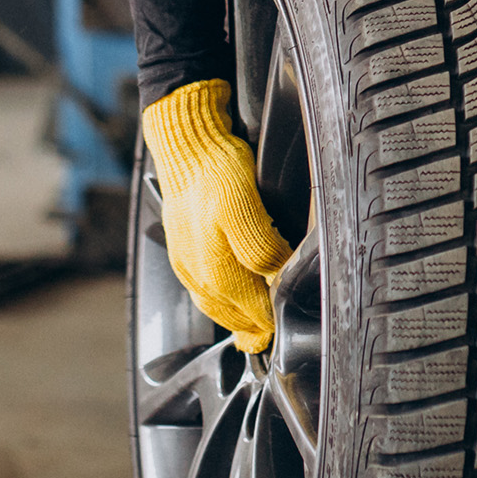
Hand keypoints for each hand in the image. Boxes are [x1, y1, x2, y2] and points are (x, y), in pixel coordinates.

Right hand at [139, 80, 292, 350]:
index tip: (293, 325)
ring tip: (256, 328)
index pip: (255, 311)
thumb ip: (259, 247)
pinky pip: (205, 288)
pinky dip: (223, 300)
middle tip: (276, 336)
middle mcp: (198, 273)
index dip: (276, 320)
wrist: (184, 140)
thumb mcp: (242, 204)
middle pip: (234, 315)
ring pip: (217, 305)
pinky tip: (232, 296)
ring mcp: (188, 263)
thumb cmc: (213, 168)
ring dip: (239, 318)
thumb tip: (277, 278)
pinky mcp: (183, 249)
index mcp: (215, 268)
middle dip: (257, 327)